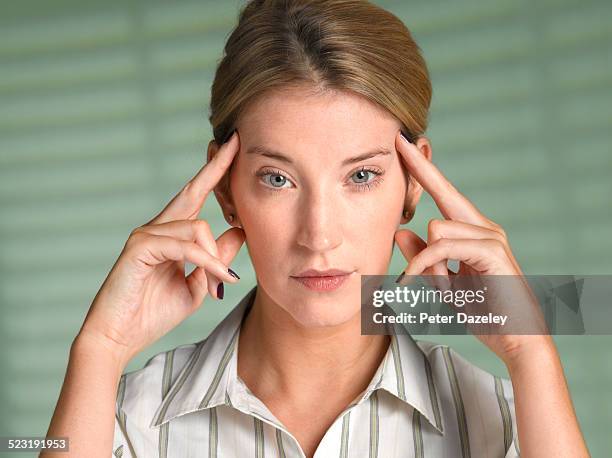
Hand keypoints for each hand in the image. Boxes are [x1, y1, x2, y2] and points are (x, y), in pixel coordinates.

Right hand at [77, 131, 244, 367]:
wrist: (119, 338)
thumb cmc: (152, 313)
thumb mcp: (197, 285)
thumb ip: (215, 259)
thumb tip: (239, 232)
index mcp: (171, 235)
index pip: (197, 197)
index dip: (215, 172)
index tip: (233, 150)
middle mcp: (157, 227)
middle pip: (192, 190)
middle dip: (216, 166)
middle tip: (237, 141)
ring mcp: (146, 234)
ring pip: (197, 227)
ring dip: (216, 256)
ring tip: (223, 282)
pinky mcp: (139, 246)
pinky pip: (184, 246)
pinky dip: (205, 261)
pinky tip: (217, 279)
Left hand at [393, 131, 549, 364]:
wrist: (516, 339)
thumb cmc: (483, 311)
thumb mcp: (443, 283)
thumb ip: (423, 258)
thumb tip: (401, 232)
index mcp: (472, 232)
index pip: (444, 195)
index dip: (424, 171)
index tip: (405, 146)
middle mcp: (484, 228)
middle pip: (446, 191)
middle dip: (421, 167)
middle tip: (398, 140)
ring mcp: (491, 237)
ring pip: (436, 227)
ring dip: (421, 260)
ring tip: (425, 285)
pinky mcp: (493, 252)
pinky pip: (443, 247)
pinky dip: (424, 265)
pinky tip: (414, 281)